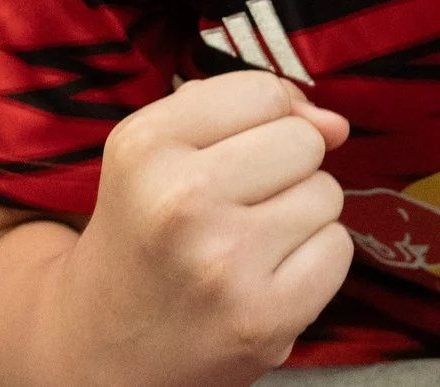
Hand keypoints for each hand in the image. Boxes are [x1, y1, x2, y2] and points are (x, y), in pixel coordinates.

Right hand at [63, 73, 351, 386]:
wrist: (101, 349)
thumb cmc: (142, 234)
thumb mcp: (155, 150)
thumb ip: (239, 110)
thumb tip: (334, 123)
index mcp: (145, 146)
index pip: (263, 92)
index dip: (266, 117)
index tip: (236, 149)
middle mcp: (181, 200)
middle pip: (304, 141)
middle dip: (285, 165)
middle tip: (237, 202)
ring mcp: (224, 263)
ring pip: (327, 194)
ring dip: (300, 213)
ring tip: (248, 241)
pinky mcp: (264, 317)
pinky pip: (338, 249)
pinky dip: (314, 260)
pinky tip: (267, 275)